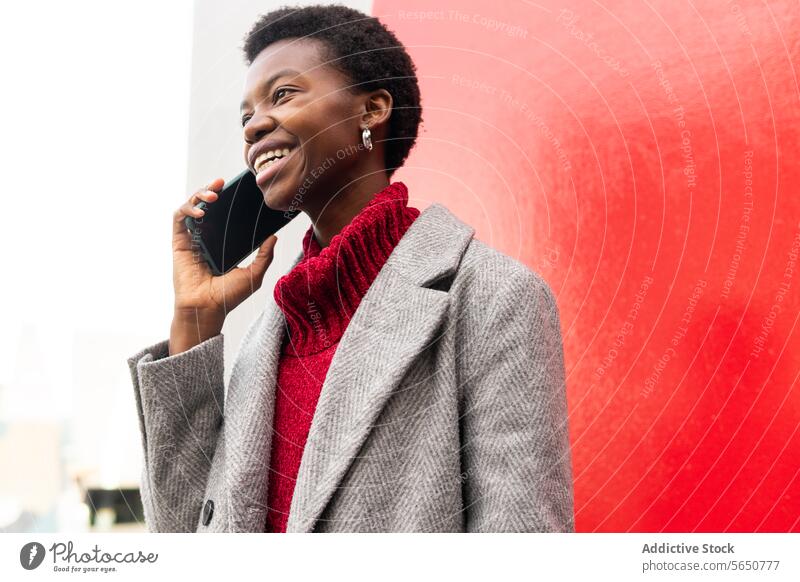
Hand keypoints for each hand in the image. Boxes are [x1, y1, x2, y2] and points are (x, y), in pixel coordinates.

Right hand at [169, 178, 277, 352]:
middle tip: (222, 184)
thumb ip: (265, 256)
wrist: (207, 309)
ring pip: (191, 207)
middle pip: (206, 205)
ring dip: (199, 195)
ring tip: (213, 195)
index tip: (238, 189)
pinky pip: (179, 219)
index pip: (225, 214)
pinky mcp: (179, 243)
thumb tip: (274, 236)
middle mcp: (206, 237)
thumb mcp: (254, 274)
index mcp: (223, 243)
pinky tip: (200, 212)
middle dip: (211, 190)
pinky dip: (187, 209)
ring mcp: (192, 239)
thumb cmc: (228, 297)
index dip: (229, 200)